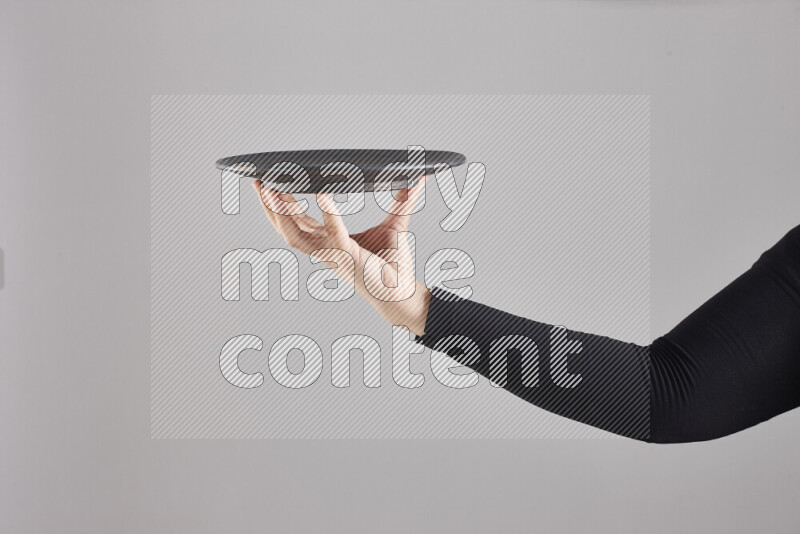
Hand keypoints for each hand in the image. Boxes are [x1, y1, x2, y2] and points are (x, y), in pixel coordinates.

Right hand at [251, 178, 431, 334]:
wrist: (404, 292)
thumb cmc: (394, 266)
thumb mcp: (395, 226)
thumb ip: (402, 202)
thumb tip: (416, 179)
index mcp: (328, 244)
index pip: (297, 223)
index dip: (280, 206)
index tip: (269, 185)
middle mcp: (325, 251)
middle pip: (286, 228)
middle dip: (269, 207)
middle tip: (259, 183)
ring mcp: (333, 255)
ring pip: (297, 234)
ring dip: (283, 212)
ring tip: (274, 190)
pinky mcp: (348, 256)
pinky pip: (333, 233)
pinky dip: (328, 213)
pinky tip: (323, 194)